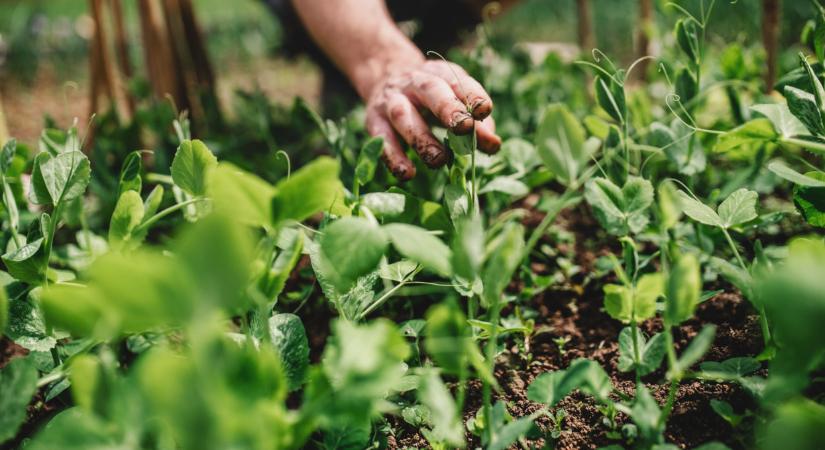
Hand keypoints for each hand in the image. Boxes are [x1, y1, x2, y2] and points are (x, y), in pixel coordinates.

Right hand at [364, 60, 500, 180]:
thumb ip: (476, 123)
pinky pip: (382, 139)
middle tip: (464, 128)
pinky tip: (407, 173)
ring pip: (404, 116)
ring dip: (421, 138)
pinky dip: (394, 157)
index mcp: (441, 74)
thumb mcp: (455, 100)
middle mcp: (415, 83)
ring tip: (438, 160)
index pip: (459, 81)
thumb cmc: (432, 98)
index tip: (485, 110)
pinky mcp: (373, 120)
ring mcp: (391, 100)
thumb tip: (493, 145)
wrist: (385, 78)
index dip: (472, 95)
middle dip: (448, 109)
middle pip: (431, 91)